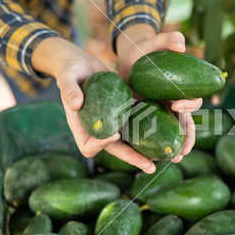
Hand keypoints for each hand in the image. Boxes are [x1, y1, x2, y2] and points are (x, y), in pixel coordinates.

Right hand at [31, 37, 155, 173]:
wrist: (84, 67)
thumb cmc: (71, 72)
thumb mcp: (67, 78)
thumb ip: (69, 89)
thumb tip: (75, 104)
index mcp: (82, 128)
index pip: (89, 147)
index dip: (101, 145)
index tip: (115, 135)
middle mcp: (100, 131)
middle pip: (116, 150)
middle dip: (133, 158)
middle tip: (150, 167)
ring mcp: (114, 125)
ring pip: (131, 142)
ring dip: (146, 151)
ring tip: (165, 158)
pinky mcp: (125, 116)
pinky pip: (138, 127)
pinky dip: (152, 133)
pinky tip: (168, 136)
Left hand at [116, 24, 201, 161]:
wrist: (127, 59)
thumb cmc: (144, 49)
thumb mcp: (154, 42)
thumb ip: (168, 40)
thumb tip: (181, 45)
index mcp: (181, 90)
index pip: (193, 102)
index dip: (189, 106)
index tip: (177, 105)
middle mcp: (173, 104)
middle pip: (186, 124)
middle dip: (188, 138)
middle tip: (184, 150)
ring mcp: (160, 113)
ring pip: (171, 134)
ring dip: (175, 148)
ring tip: (175, 160)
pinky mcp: (145, 118)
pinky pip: (152, 134)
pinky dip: (153, 147)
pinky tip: (151, 159)